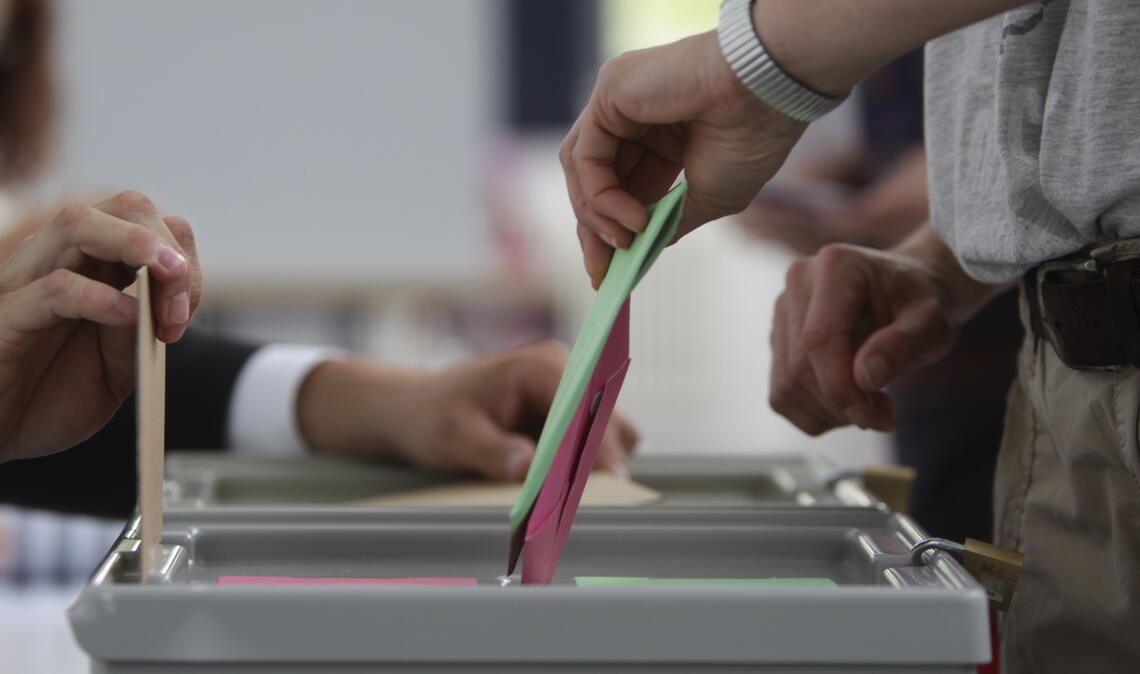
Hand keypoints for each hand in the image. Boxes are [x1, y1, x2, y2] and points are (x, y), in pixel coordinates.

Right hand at [0, 191, 201, 460]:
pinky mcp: (6, 317)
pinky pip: (52, 288)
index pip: (147, 224)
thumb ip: (140, 333)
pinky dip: (97, 296)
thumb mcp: (116, 369)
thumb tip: (161, 301)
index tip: (184, 313)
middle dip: (166, 244)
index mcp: (93, 268)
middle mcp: (59, 262)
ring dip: (136, 244)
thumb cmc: (51, 399)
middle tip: (180, 299)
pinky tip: (126, 315)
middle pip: (123, 209)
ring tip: (169, 276)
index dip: (181, 257)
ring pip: (78, 223)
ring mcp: (27, 282)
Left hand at [297, 341, 639, 480]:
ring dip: (594, 464)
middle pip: (610, 418)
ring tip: (564, 496)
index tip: (609, 480)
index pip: (587, 405)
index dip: (600, 443)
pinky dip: (582, 468)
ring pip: (611, 433)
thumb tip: (528, 467)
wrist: (415, 411)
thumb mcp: (453, 437)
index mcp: (540, 367)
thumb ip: (492, 451)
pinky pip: (593, 444)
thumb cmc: (431, 417)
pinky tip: (555, 488)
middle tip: (581, 499)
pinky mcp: (566, 416)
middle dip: (601, 457)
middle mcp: (564, 373)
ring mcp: (568, 394)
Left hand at [560, 30, 806, 285]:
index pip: (619, 185)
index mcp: (663, 136)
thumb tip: (643, 248)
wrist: (767, 95)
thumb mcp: (710, 197)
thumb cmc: (751, 139)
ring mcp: (619, 100)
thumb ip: (670, 220)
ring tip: (624, 243)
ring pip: (581, 168)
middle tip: (600, 273)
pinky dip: (600, 194)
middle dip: (594, 229)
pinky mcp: (609, 90)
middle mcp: (635, 115)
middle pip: (593, 178)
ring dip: (595, 216)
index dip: (611, 228)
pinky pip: (585, 154)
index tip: (609, 274)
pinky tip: (631, 218)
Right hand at [769, 243, 960, 434]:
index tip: (873, 418)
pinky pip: (782, 395)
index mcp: (835, 267)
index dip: (840, 388)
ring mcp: (782, 311)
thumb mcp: (933, 322)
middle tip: (884, 414)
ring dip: (829, 413)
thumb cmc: (923, 302)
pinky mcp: (778, 339)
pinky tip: (848, 402)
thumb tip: (865, 378)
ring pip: (786, 387)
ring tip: (871, 405)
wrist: (908, 291)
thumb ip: (902, 345)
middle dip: (841, 405)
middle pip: (799, 367)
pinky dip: (815, 414)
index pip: (818, 339)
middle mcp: (798, 283)